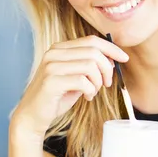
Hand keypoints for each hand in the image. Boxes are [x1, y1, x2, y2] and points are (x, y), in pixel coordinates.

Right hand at [11, 35, 128, 136]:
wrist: (33, 116)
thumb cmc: (57, 96)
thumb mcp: (76, 77)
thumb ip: (90, 65)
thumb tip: (112, 59)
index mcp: (59, 48)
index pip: (91, 40)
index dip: (111, 48)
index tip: (124, 58)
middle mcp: (54, 53)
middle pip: (94, 51)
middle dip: (107, 68)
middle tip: (107, 83)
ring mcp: (51, 66)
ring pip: (90, 65)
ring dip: (98, 82)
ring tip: (93, 92)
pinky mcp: (51, 81)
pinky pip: (83, 81)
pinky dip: (91, 91)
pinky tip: (86, 97)